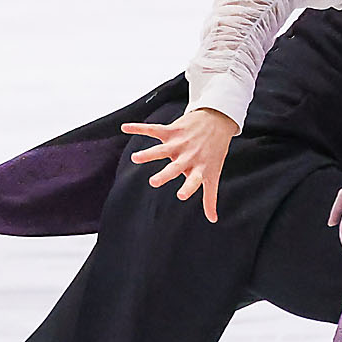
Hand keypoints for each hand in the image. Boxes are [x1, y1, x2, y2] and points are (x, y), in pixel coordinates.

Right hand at [120, 108, 236, 222]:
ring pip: (162, 149)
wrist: (217, 121)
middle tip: (153, 182)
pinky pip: (153, 129)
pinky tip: (125, 128)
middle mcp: (189, 157)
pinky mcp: (172, 131)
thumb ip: (209, 198)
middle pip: (176, 167)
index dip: (189, 187)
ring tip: (135, 158)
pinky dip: (138, 128)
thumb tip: (213, 220)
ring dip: (149, 153)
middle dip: (165, 174)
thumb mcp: (213, 175)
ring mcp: (179, 143)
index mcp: (199, 169)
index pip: (194, 180)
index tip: (181, 195)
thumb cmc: (214, 152)